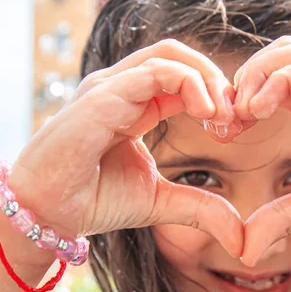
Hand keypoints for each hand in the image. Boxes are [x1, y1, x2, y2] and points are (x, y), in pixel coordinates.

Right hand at [8, 40, 243, 256]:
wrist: (49, 215)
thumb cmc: (95, 201)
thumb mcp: (161, 203)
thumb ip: (201, 208)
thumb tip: (241, 235)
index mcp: (136, 105)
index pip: (184, 79)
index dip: (217, 96)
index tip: (236, 127)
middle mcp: (122, 89)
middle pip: (179, 57)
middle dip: (215, 79)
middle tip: (236, 114)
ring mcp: (110, 88)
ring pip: (169, 56)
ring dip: (206, 78)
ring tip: (222, 114)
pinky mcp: (101, 96)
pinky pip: (153, 73)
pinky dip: (189, 84)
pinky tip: (206, 112)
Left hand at [232, 36, 290, 265]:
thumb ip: (280, 218)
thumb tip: (244, 249)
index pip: (268, 83)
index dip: (239, 99)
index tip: (220, 130)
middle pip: (275, 56)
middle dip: (242, 80)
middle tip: (224, 117)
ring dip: (257, 74)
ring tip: (242, 110)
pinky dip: (279, 81)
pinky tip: (259, 109)